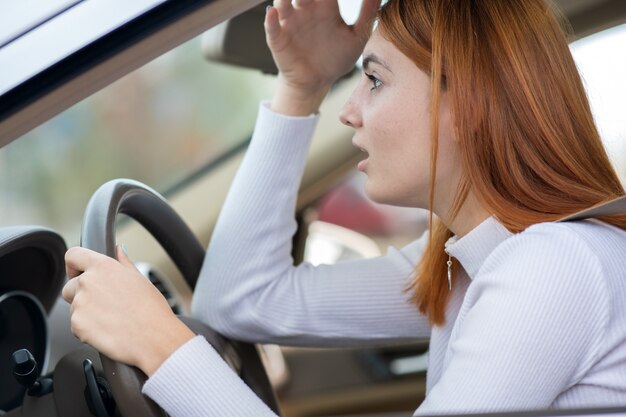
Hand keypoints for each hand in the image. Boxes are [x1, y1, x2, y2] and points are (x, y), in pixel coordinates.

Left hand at [62, 245, 194, 375]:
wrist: (154, 338)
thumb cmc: (152, 310)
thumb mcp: (141, 279)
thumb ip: (123, 263)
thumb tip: (119, 250)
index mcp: (104, 267)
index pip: (73, 256)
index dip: (74, 266)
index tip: (78, 273)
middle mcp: (88, 282)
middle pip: (69, 286)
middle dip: (80, 295)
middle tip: (103, 305)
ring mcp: (80, 304)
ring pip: (74, 308)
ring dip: (86, 314)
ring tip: (111, 320)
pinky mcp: (77, 324)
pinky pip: (76, 326)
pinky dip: (87, 330)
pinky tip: (107, 330)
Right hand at [266, 0, 379, 114]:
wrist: (318, 82)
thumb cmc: (337, 58)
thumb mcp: (357, 37)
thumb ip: (367, 14)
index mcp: (326, 7)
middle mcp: (306, 10)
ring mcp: (290, 23)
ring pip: (283, 2)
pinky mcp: (278, 39)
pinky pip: (271, 27)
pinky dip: (270, 19)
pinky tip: (273, 12)